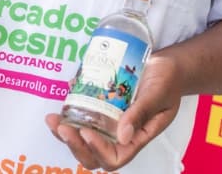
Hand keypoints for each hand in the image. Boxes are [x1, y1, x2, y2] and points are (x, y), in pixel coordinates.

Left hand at [47, 55, 181, 169]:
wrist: (169, 64)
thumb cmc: (169, 80)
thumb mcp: (158, 94)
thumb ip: (141, 113)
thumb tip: (122, 136)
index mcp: (138, 137)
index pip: (115, 157)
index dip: (98, 150)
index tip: (87, 132)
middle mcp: (121, 134)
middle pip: (93, 154)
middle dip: (74, 145)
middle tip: (62, 128)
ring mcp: (110, 121)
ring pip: (83, 137)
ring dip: (65, 132)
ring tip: (52, 119)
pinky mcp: (104, 106)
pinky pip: (83, 114)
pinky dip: (71, 109)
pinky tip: (66, 94)